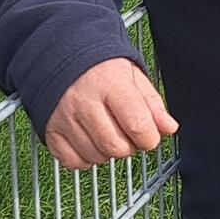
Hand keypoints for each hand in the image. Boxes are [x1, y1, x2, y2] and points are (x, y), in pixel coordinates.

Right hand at [44, 58, 178, 168]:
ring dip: (108, 153)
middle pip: (116, 147)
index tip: (148, 134)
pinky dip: (86, 158)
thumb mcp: (132, 76)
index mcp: (110, 84)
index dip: (150, 138)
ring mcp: (64, 118)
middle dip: (129, 147)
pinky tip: (91, 141)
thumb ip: (152, 103)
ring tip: (108, 133)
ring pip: (96, 157)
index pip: (138, 125)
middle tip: (127, 133)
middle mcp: (85, 102)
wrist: (61, 56)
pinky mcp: (50, 131)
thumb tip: (169, 128)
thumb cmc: (101, 67)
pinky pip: (73, 162)